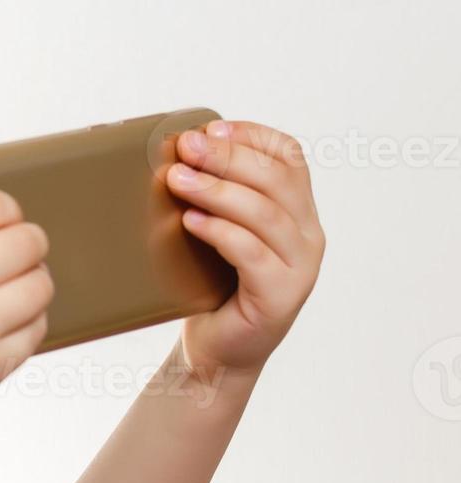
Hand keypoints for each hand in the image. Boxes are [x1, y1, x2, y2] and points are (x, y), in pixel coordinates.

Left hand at [166, 119, 325, 382]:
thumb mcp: (216, 234)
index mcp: (297, 212)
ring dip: (218, 190)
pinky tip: (190, 221)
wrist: (216, 354)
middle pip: (276, 179)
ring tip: (177, 180)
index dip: (252, 136)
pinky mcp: (280, 296)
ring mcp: (299, 267)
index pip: (290, 157)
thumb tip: (175, 155)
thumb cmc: (210, 289)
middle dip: (227, 157)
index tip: (210, 128)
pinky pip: (252, 253)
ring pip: (265, 214)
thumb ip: (213, 199)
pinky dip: (220, 232)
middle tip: (185, 147)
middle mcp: (307, 236)